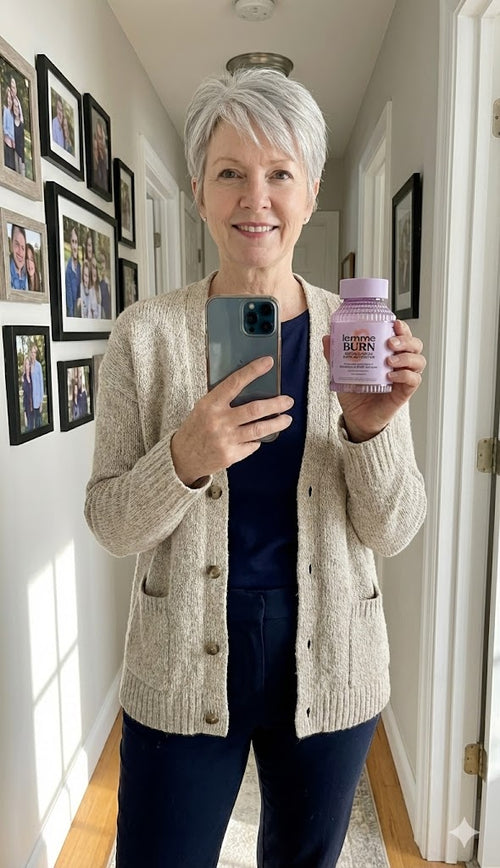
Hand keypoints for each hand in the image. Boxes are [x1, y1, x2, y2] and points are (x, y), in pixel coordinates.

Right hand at [171, 356, 293, 485]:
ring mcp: (225, 440)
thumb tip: (251, 386)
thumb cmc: (196, 428)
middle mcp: (218, 421)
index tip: (268, 362)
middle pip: (254, 409)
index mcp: (210, 404)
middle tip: (288, 401)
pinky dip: (257, 440)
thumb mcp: (203, 408)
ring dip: (276, 423)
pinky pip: (252, 445)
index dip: (253, 371)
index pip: (234, 383)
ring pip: (259, 430)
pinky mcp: (230, 455)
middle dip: (276, 404)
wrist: (182, 457)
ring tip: (286, 419)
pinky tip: (259, 437)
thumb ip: (222, 399)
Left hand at [323, 319, 425, 441]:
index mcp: (388, 352)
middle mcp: (400, 362)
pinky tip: (390, 375)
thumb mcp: (342, 370)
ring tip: (389, 360)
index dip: (402, 327)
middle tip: (390, 342)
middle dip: (405, 340)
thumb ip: (335, 354)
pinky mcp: (404, 392)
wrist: (356, 416)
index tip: (395, 323)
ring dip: (406, 356)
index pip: (402, 335)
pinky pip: (413, 380)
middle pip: (415, 344)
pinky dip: (404, 375)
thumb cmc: (355, 392)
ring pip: (418, 360)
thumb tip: (327, 338)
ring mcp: (404, 377)